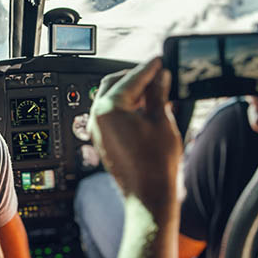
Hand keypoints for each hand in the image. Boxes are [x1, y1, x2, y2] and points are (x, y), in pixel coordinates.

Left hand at [88, 58, 182, 207]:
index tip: (159, 61)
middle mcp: (97, 117)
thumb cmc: (155, 163)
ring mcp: (97, 129)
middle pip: (113, 83)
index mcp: (109, 109)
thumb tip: (160, 76)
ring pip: (110, 98)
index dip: (148, 68)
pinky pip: (109, 113)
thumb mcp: (160, 120)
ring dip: (129, 91)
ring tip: (153, 90)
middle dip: (135, 77)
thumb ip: (157, 93)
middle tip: (155, 74)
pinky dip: (124, 105)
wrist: (149, 195)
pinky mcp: (102, 139)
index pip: (131, 79)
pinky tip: (143, 106)